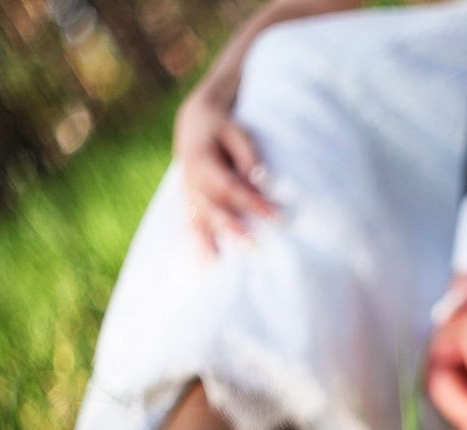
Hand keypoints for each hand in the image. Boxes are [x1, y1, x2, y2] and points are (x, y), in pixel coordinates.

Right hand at [173, 90, 276, 256]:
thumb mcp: (237, 133)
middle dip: (235, 230)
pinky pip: (192, 226)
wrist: (194, 124)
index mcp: (203, 161)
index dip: (254, 203)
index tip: (278, 217)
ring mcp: (188, 194)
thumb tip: (260, 180)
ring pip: (198, 222)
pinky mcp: (189, 203)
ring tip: (219, 268)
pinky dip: (198, 247)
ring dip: (209, 246)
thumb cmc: (222, 129)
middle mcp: (192, 182)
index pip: (231, 187)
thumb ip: (248, 157)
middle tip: (257, 250)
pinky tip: (205, 267)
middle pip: (214, 209)